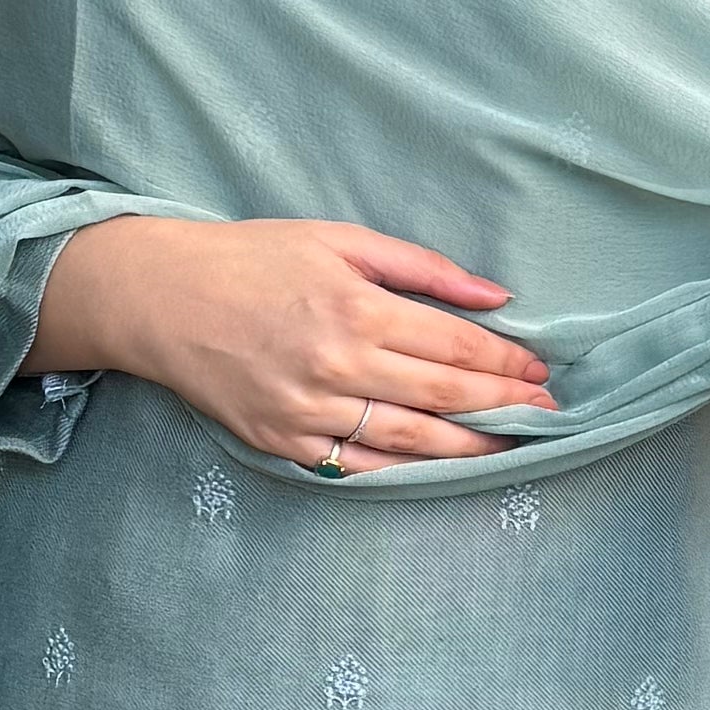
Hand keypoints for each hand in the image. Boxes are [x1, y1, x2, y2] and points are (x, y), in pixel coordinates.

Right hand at [29, 215, 550, 466]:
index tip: (539, 370)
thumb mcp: (338, 241)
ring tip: (512, 445)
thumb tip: (493, 294)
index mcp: (355, 308)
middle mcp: (337, 366)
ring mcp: (310, 413)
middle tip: (547, 412)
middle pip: (443, 395)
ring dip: (470, 446)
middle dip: (503, 405)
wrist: (162, 300)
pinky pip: (363, 464)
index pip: (453, 344)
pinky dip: (410, 468)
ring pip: (411, 440)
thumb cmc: (253, 259)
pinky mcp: (286, 444)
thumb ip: (420, 268)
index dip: (504, 360)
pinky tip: (443, 465)